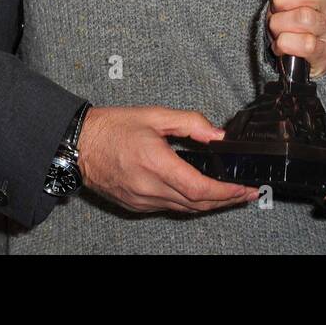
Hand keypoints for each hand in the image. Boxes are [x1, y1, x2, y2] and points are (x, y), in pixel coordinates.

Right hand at [76, 106, 257, 212]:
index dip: (227, 192)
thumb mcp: (154, 115)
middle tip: (246, 192)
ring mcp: (142, 200)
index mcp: (156, 163)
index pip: (200, 189)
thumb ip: (189, 122)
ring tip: (228, 194)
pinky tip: (198, 194)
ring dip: (209, 204)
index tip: (245, 188)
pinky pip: (170, 208)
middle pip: (198, 204)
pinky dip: (189, 203)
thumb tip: (217, 134)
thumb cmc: (111, 128)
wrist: (79, 145)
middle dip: (227, 200)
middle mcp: (149, 187)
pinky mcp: (136, 205)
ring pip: (185, 209)